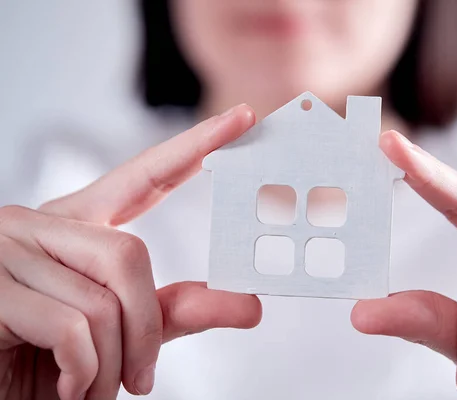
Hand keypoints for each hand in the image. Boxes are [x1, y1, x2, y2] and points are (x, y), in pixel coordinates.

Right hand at [0, 105, 261, 399]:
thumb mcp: (118, 334)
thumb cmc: (46, 362)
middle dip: (144, 328)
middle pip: (130, 255)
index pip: (145, 176)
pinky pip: (72, 328)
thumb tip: (249, 305)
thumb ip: (174, 312)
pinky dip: (83, 371)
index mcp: (75, 228)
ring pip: (104, 298)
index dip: (194, 146)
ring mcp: (8, 249)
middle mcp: (39, 225)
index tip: (242, 119)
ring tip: (86, 387)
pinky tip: (63, 384)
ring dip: (110, 362)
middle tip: (139, 378)